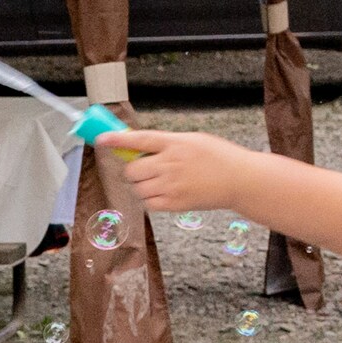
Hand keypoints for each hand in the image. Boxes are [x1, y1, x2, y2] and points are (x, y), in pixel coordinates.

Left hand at [89, 125, 241, 216]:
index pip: (140, 139)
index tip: (101, 139)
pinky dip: (151, 199)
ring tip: (161, 182)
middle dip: (135, 170)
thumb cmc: (218, 157)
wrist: (241, 180)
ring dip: (142, 186)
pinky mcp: (175, 203)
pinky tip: (166, 193)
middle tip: (148, 170)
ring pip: (137, 188)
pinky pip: (148, 203)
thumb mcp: (193, 141)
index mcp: (176, 143)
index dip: (117, 140)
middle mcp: (171, 164)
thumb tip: (137, 146)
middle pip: (132, 170)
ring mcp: (172, 185)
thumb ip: (166, 143)